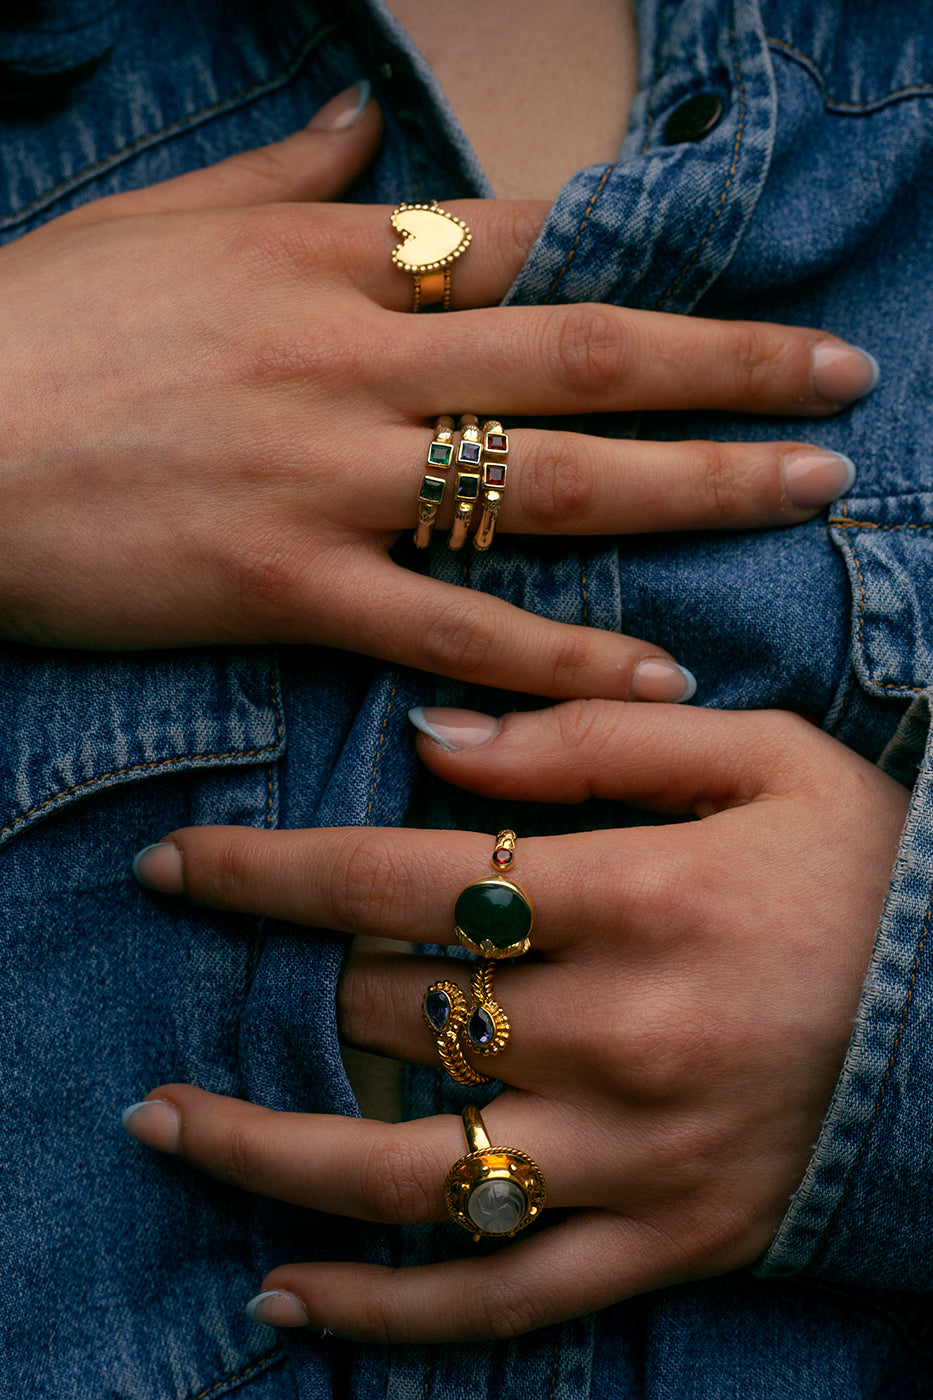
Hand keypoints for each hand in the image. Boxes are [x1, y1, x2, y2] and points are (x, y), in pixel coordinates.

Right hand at [0, 83, 874, 698]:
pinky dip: (561, 656)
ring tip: (805, 496)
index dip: (660, 270)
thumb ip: (283, 173)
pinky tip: (656, 677)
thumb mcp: (158, 221)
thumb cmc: (32, 323)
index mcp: (329, 261)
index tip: (747, 294)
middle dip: (730, 369)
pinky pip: (455, 628)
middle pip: (585, 358)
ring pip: (549, 483)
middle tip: (847, 385)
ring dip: (693, 490)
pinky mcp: (287, 585)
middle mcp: (355, 359)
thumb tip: (370, 123)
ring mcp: (329, 477)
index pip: (533, 252)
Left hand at [126, 702, 909, 1340]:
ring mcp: (637, 1160)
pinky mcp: (662, 1245)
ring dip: (267, 1154)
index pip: (398, 882)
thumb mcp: (764, 758)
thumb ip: (594, 742)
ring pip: (409, 1177)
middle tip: (229, 958)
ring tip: (165, 1126)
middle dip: (291, 980)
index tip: (176, 866)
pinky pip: (501, 1298)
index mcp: (641, 901)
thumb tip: (433, 742)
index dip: (267, 873)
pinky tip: (285, 1300)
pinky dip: (386, 1314)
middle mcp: (623, 1039)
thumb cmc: (870, 868)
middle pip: (395, 1013)